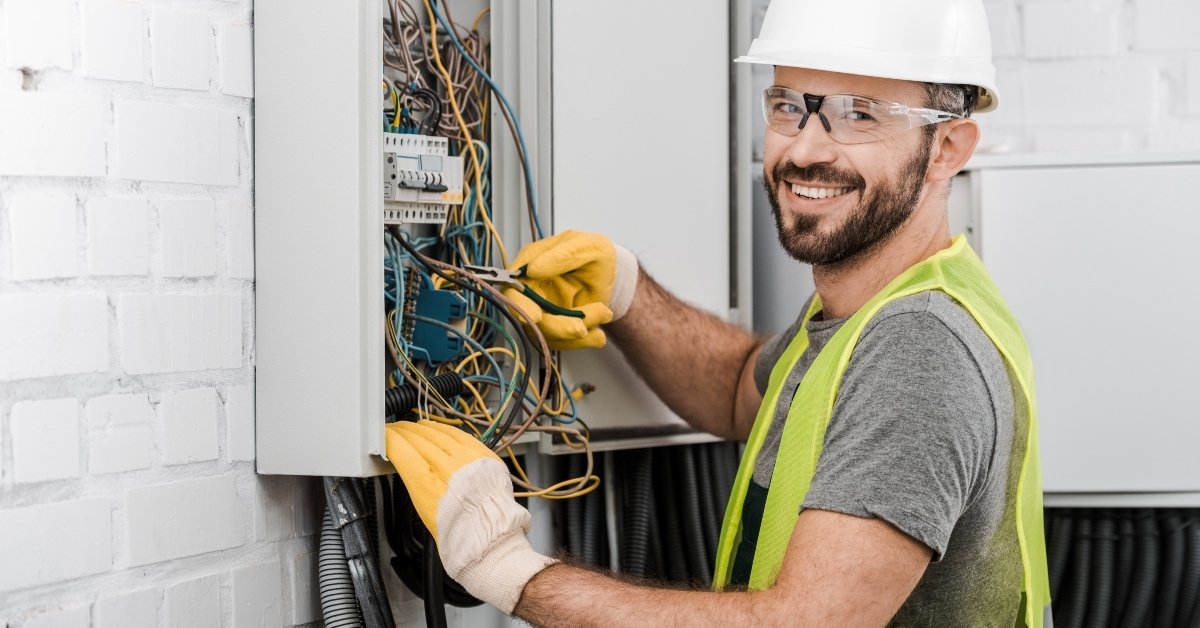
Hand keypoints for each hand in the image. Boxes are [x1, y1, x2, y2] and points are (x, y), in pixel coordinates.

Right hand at [385, 420, 556, 613]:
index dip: (390, 440)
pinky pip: (461, 435)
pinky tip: (438, 429)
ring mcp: (469, 461)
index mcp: (429, 486)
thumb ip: (416, 482)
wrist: (491, 541)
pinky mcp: (485, 457)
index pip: (403, 451)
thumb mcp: (424, 511)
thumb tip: (407, 462)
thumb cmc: (458, 536)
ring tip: (413, 428)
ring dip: (423, 429)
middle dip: (404, 432)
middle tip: (395, 431)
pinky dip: (445, 430)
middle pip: (419, 439)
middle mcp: (449, 469)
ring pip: (440, 433)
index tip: (384, 437)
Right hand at [504, 230, 638, 350]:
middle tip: (579, 328)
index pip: (513, 289)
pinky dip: (584, 341)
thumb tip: (533, 268)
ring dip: (577, 331)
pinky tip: (599, 335)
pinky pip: (564, 342)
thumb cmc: (596, 253)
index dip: (519, 305)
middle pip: (530, 317)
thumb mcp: (587, 246)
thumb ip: (562, 256)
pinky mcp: (557, 326)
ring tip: (604, 313)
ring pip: (549, 333)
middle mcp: (533, 289)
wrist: (614, 274)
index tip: (536, 316)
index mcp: (532, 264)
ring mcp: (544, 310)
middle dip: (555, 326)